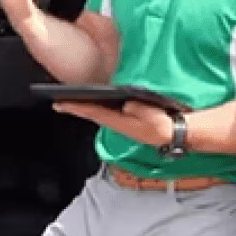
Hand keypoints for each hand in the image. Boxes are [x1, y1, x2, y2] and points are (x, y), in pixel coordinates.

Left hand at [53, 100, 173, 147]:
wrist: (177, 134)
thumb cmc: (165, 124)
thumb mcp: (151, 116)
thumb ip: (137, 109)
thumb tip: (127, 104)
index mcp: (119, 122)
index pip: (92, 112)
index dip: (75, 107)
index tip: (57, 103)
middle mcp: (118, 124)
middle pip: (92, 113)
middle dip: (76, 107)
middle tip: (58, 102)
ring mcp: (123, 124)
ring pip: (99, 114)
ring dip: (87, 108)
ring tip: (73, 101)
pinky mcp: (129, 122)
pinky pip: (108, 113)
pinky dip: (98, 108)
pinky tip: (95, 104)